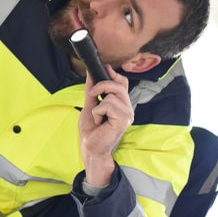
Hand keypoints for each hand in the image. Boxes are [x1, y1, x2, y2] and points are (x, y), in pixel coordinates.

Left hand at [78, 65, 133, 185]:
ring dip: (98, 105)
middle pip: (119, 84)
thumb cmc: (92, 131)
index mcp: (121, 104)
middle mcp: (127, 108)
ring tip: (98, 117)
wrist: (90, 147)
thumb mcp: (90, 105)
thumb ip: (92, 90)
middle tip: (92, 95)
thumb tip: (91, 74)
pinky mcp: (124, 120)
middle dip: (102, 85)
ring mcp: (127, 114)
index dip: (113, 74)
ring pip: (112, 95)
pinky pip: (109, 105)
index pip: (122, 83)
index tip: (104, 69)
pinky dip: (98, 112)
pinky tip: (100, 122)